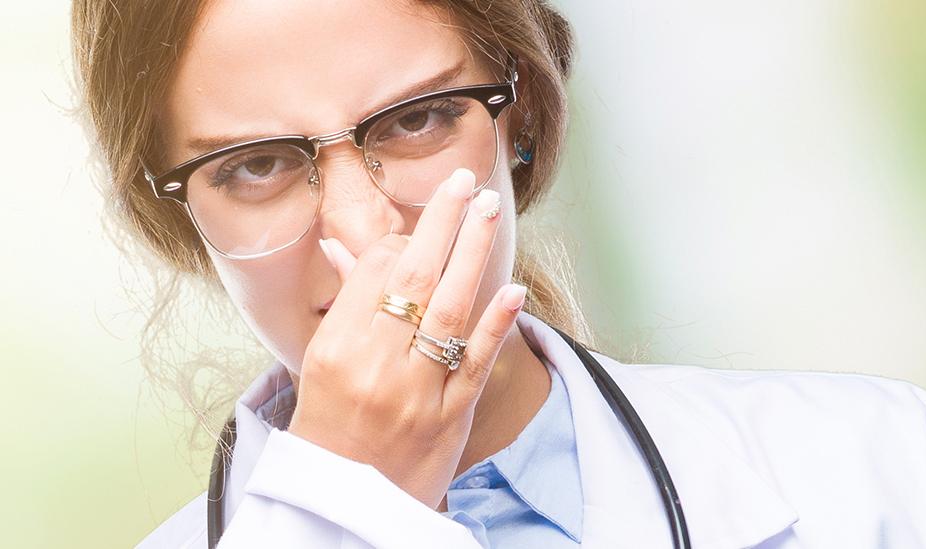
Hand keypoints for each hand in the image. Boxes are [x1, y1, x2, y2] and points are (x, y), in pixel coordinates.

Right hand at [288, 168, 526, 509]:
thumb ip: (344, 304)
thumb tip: (346, 247)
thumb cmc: (328, 429)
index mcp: (336, 348)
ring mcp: (417, 391)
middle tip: (465, 182)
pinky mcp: (452, 417)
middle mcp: (376, 364)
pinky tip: (513, 288)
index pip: (375, 271)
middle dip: (443, 222)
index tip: (419, 231)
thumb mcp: (319, 365)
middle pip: (414, 276)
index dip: (401, 241)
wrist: (342, 507)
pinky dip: (496, 323)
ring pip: (450, 309)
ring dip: (473, 253)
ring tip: (488, 209)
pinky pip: (477, 363)